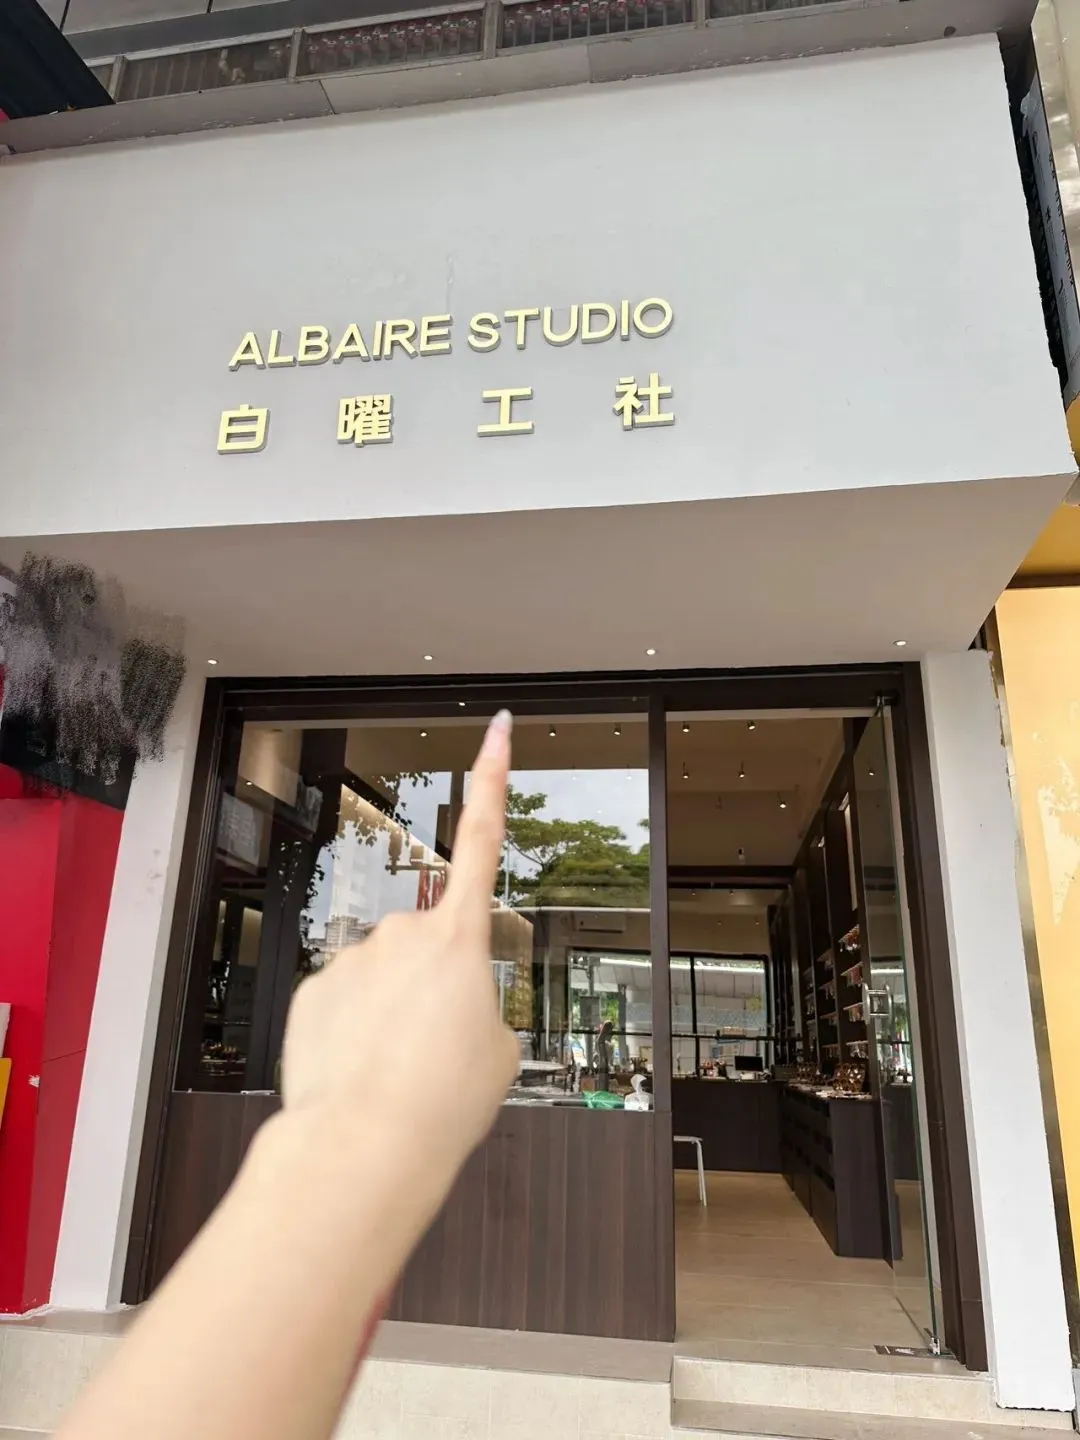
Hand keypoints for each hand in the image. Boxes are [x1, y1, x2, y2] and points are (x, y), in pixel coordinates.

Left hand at [281, 709, 519, 1178]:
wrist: (366, 1143)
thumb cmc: (441, 1100)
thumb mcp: (501, 1053)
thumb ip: (484, 1010)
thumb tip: (455, 1010)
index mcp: (461, 938)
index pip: (483, 838)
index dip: (493, 779)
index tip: (495, 731)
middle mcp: (404, 933)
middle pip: (432, 944)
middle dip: (437, 984)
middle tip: (441, 1046)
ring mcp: (354, 958)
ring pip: (386, 976)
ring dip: (396, 1012)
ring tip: (402, 1069)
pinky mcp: (315, 989)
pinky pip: (347, 1000)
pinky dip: (357, 1030)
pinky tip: (365, 1070)